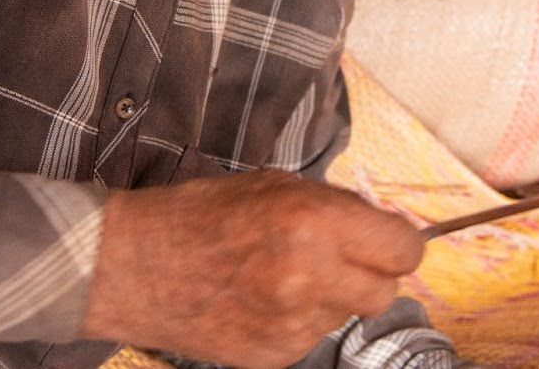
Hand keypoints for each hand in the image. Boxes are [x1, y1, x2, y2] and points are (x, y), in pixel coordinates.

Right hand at [82, 168, 424, 368]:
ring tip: (285, 273)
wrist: (135, 265)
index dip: (400, 242)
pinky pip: (312, 336)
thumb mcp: (274, 185)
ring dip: (332, 295)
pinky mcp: (273, 356)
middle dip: (373, 272)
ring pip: (348, 314)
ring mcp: (292, 324)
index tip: (390, 238)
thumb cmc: (199, 214)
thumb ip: (334, 206)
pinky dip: (300, 318)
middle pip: (386, 290)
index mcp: (313, 223)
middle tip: (345, 256)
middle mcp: (309, 277)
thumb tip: (379, 223)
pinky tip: (264, 297)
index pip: (403, 249)